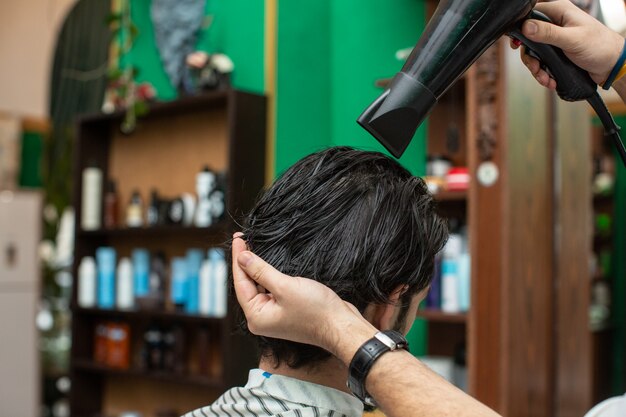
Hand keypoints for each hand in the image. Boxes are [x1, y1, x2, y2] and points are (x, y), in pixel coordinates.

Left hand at [231, 233, 376, 364]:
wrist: (341, 325)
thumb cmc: (316, 311)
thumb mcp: (285, 287)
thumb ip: (261, 271)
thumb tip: (242, 258)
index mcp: (257, 317)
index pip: (240, 283)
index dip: (238, 259)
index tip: (238, 239)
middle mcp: (262, 318)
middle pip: (248, 284)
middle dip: (245, 262)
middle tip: (242, 238)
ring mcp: (274, 314)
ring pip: (260, 285)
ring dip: (257, 267)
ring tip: (251, 245)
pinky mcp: (286, 309)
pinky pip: (272, 288)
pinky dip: (268, 274)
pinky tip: (267, 262)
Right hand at [511, 0, 623, 87]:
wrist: (611, 64)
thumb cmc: (599, 46)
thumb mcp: (572, 39)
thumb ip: (548, 33)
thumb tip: (526, 27)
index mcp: (559, 12)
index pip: (530, 14)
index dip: (520, 29)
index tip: (517, 44)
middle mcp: (555, 23)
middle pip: (529, 37)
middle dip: (530, 57)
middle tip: (535, 67)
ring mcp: (555, 38)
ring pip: (534, 52)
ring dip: (536, 68)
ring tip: (545, 78)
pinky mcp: (557, 51)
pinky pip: (542, 61)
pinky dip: (543, 72)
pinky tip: (550, 79)